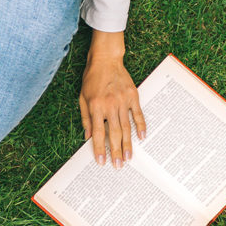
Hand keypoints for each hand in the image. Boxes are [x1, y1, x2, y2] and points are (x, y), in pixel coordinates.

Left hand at [79, 35, 145, 167]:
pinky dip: (141, 126)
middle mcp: (110, 105)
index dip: (99, 149)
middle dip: (116, 151)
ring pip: (126, 127)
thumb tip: (87, 136)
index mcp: (96, 107)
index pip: (98, 133)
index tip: (102, 162)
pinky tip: (142, 137)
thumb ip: (85, 118)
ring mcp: (123, 101)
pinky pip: (138, 114)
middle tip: (118, 166)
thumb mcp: (82, 98)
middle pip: (114, 133)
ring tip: (129, 158)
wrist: (106, 59)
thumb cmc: (92, 79)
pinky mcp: (133, 96)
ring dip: (128, 144)